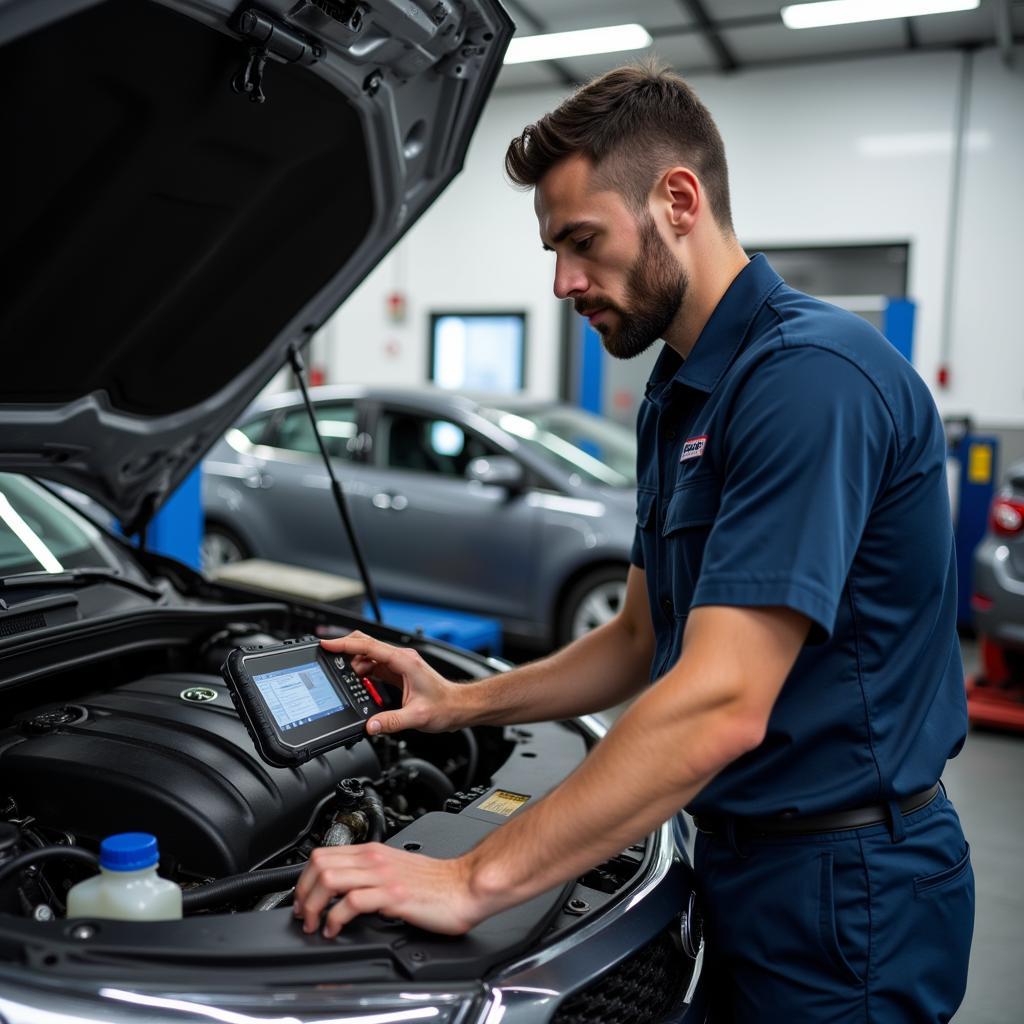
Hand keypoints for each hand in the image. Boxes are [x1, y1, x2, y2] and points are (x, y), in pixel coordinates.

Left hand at [293, 843, 484, 936]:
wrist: (465, 885)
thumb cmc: (437, 883)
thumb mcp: (396, 870)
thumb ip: (372, 875)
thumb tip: (347, 891)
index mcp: (374, 852)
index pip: (324, 855)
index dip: (304, 879)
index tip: (302, 900)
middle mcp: (375, 859)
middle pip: (320, 865)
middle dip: (302, 893)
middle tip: (304, 914)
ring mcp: (383, 876)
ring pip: (330, 880)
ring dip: (313, 906)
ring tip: (315, 924)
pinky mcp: (393, 895)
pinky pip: (350, 902)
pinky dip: (334, 919)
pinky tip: (335, 930)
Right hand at [321, 632, 460, 734]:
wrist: (459, 706)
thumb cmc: (444, 707)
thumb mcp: (416, 718)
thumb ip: (390, 722)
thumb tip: (370, 726)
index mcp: (404, 662)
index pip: (368, 647)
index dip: (346, 644)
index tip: (327, 644)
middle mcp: (401, 658)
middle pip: (367, 644)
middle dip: (345, 648)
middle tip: (327, 656)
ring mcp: (400, 664)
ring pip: (370, 654)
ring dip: (354, 663)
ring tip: (346, 679)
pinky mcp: (399, 672)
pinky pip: (375, 665)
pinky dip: (363, 670)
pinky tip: (358, 680)